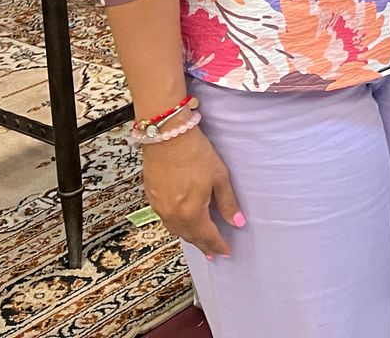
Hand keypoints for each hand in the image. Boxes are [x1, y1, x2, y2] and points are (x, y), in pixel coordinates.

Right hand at [140, 127, 243, 256]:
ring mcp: (159, 207)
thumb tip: (237, 222)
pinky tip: (183, 224)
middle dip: (203, 245)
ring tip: (200, 242)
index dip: (217, 245)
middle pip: (190, 236)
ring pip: (176, 230)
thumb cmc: (195, 153)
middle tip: (214, 253)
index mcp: (191, 212)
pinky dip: (177, 226)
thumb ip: (228, 203)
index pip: (207, 236)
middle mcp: (172, 214)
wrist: (167, 136)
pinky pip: (166, 220)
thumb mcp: (219, 177)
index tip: (226, 252)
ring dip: (190, 237)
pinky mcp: (152, 198)